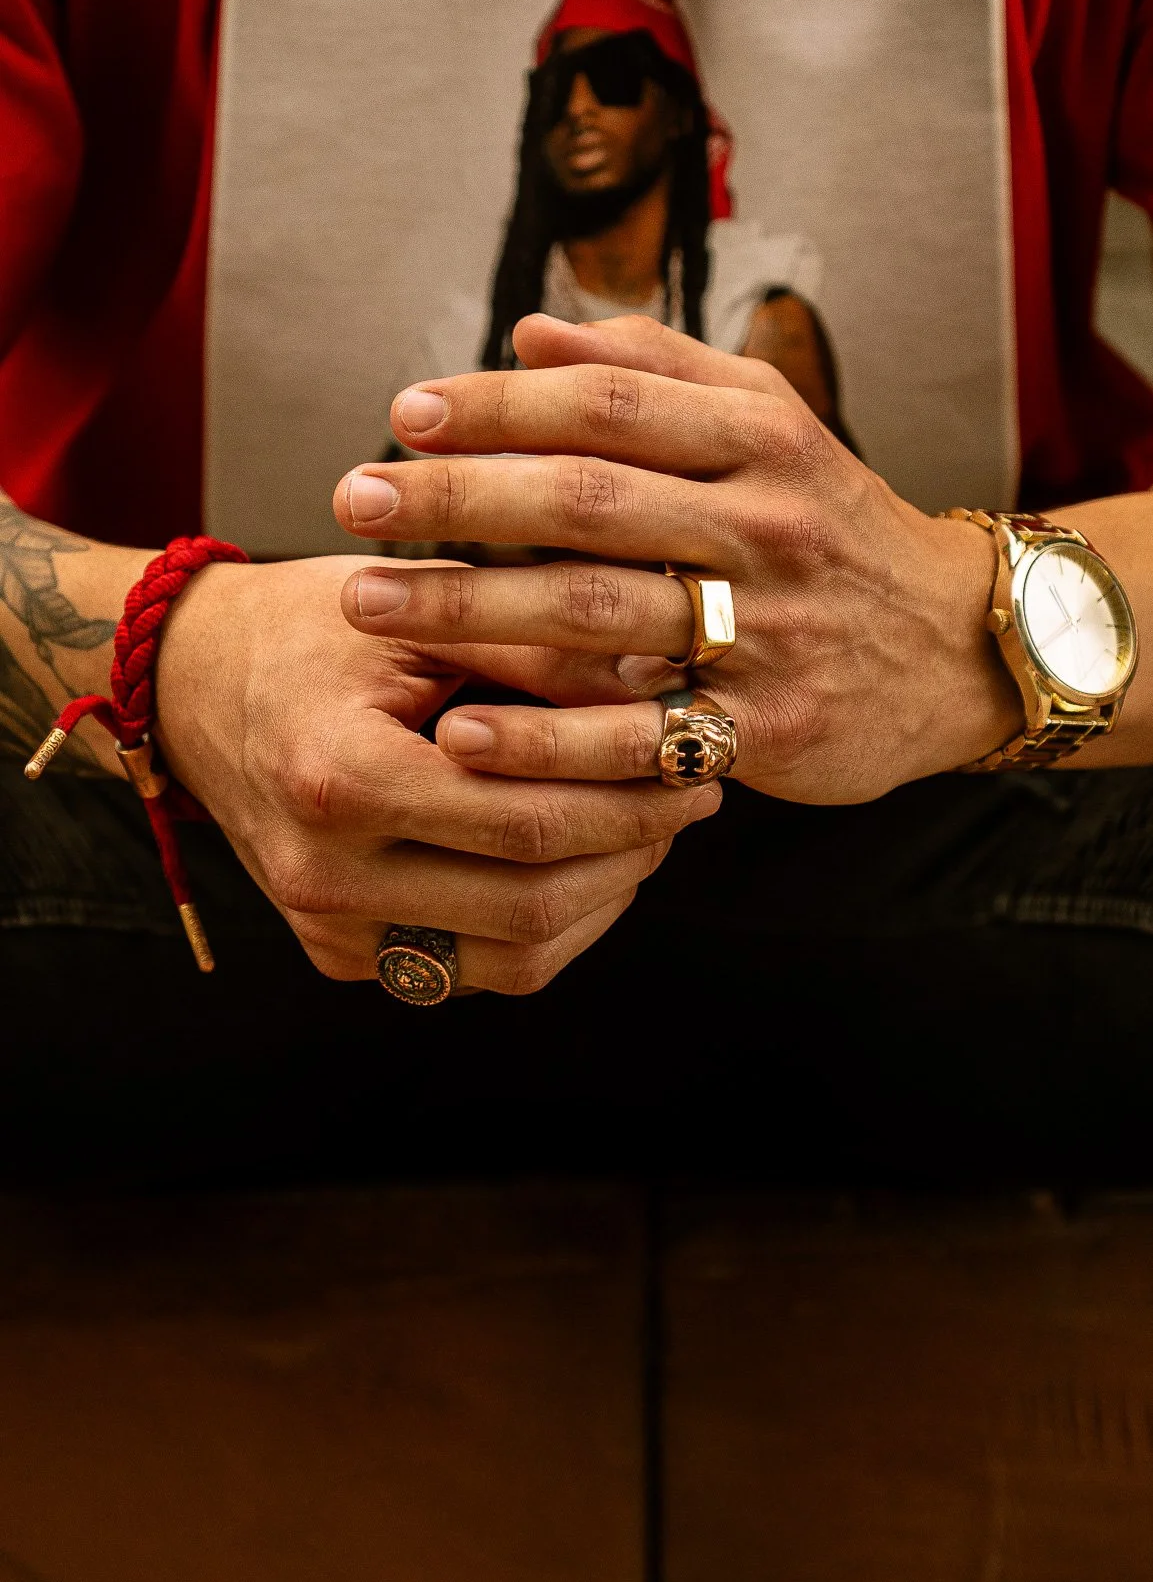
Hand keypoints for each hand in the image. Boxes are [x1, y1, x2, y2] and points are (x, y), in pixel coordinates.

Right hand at [154, 553, 718, 987]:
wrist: (194, 681)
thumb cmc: (312, 628)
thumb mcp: (423, 614)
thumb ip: (542, 656)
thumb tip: (669, 688)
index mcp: (341, 780)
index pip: (529, 820)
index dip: (632, 793)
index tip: (696, 752)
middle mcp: (326, 876)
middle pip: (533, 904)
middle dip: (633, 848)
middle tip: (692, 792)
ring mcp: (328, 930)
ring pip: (516, 958)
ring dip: (603, 897)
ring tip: (648, 825)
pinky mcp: (339, 956)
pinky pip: (474, 967)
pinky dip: (548, 921)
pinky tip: (584, 858)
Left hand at [334, 315, 1020, 803]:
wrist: (955, 647)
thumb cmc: (830, 523)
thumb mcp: (768, 423)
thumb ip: (653, 370)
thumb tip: (527, 331)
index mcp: (761, 436)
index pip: (611, 405)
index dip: (500, 406)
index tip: (404, 414)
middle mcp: (765, 525)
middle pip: (588, 502)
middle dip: (458, 499)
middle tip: (351, 499)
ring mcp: (767, 630)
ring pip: (600, 614)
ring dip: (471, 609)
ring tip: (366, 601)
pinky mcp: (768, 726)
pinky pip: (639, 733)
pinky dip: (547, 736)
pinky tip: (461, 731)